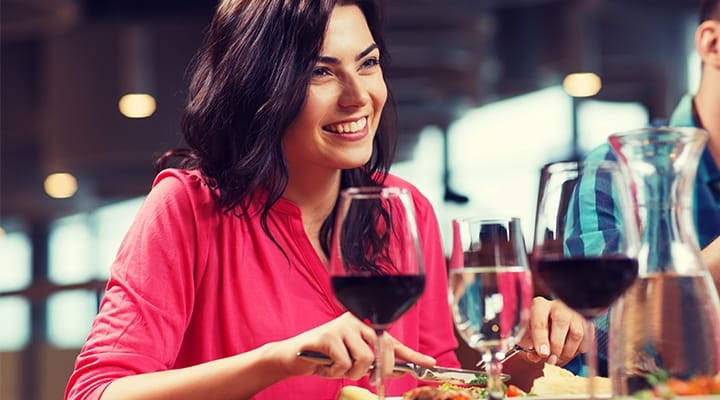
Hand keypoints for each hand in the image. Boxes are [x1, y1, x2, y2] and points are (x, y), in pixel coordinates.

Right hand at [268, 312, 435, 379]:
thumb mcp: (353, 359)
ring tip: (337, 367)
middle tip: (363, 376)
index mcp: (365, 324)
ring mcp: (343, 326)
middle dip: (375, 371)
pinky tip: (326, 365)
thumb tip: (396, 372)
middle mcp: (356, 320)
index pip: (393, 341)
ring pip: (365, 359)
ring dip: (352, 372)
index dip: (413, 355)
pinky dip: (335, 372)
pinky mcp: (330, 335)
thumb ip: (373, 362)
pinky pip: (345, 363)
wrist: (294, 356)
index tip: (430, 363)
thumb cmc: (325, 358)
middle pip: (382, 351)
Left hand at [517, 296, 589, 365]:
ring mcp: (575, 313)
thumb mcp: (530, 333)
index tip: (543, 354)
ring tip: (559, 359)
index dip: (541, 339)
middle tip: (551, 360)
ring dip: (568, 352)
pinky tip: (568, 352)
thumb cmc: (541, 327)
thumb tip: (534, 356)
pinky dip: (578, 350)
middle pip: (561, 324)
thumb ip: (530, 344)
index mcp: (540, 305)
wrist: (555, 320)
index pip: (541, 321)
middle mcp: (559, 306)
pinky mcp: (588, 322)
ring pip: (576, 334)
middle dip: (556, 347)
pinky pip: (587, 340)